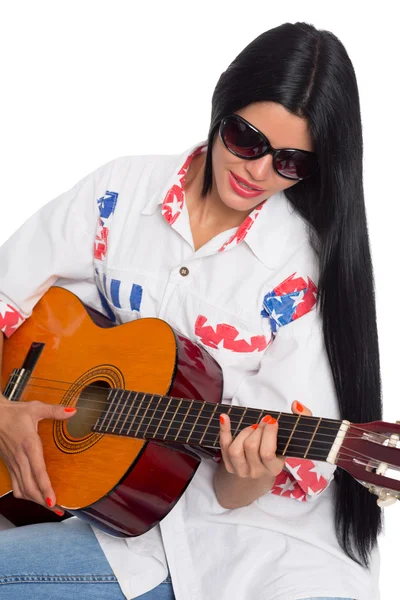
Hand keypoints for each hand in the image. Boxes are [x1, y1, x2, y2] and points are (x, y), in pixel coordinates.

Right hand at [0, 395, 76, 514]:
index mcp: (29, 445)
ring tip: (51, 507)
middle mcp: (21, 458)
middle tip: (59, 509)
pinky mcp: (9, 466)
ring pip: (23, 489)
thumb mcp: (36, 408)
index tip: (53, 500)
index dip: (46, 488)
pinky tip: (35, 498)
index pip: (38, 471)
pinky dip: (26, 495)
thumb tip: (73, 411)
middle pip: (31, 487)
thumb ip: (54, 411)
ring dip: (36, 500)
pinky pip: (16, 486)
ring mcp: (14, 464)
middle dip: (44, 501)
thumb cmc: (15, 413)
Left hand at [219, 400, 312, 478]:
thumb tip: (295, 404)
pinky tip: (225, 417)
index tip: (272, 421)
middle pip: (251, 447)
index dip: (268, 433)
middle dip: (257, 429)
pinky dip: (224, 430)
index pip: (267, 453)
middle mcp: (257, 472)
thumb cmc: (280, 448)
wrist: (263, 469)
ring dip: (244, 432)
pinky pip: (223, 446)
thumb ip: (303, 418)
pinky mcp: (229, 465)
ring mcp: (241, 470)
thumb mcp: (294, 437)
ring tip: (252, 427)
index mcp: (274, 468)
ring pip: (236, 449)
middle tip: (263, 422)